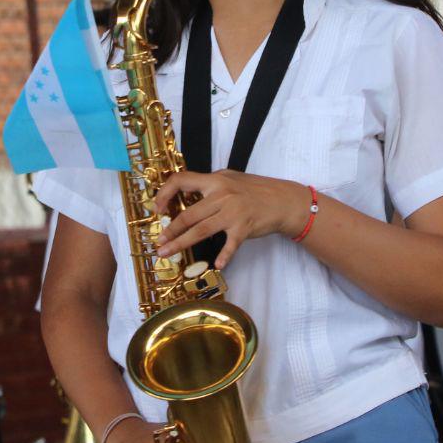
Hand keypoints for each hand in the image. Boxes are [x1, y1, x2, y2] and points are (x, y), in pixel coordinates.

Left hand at [153, 170, 298, 268]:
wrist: (284, 200)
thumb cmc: (256, 189)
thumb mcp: (231, 178)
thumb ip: (210, 184)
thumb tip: (187, 192)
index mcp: (215, 180)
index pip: (181, 180)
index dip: (164, 193)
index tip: (158, 208)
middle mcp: (221, 195)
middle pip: (188, 215)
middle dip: (170, 230)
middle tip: (159, 242)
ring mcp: (232, 212)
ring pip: (200, 230)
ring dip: (181, 243)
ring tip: (167, 252)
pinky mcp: (244, 228)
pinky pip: (230, 245)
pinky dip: (224, 256)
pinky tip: (217, 265)